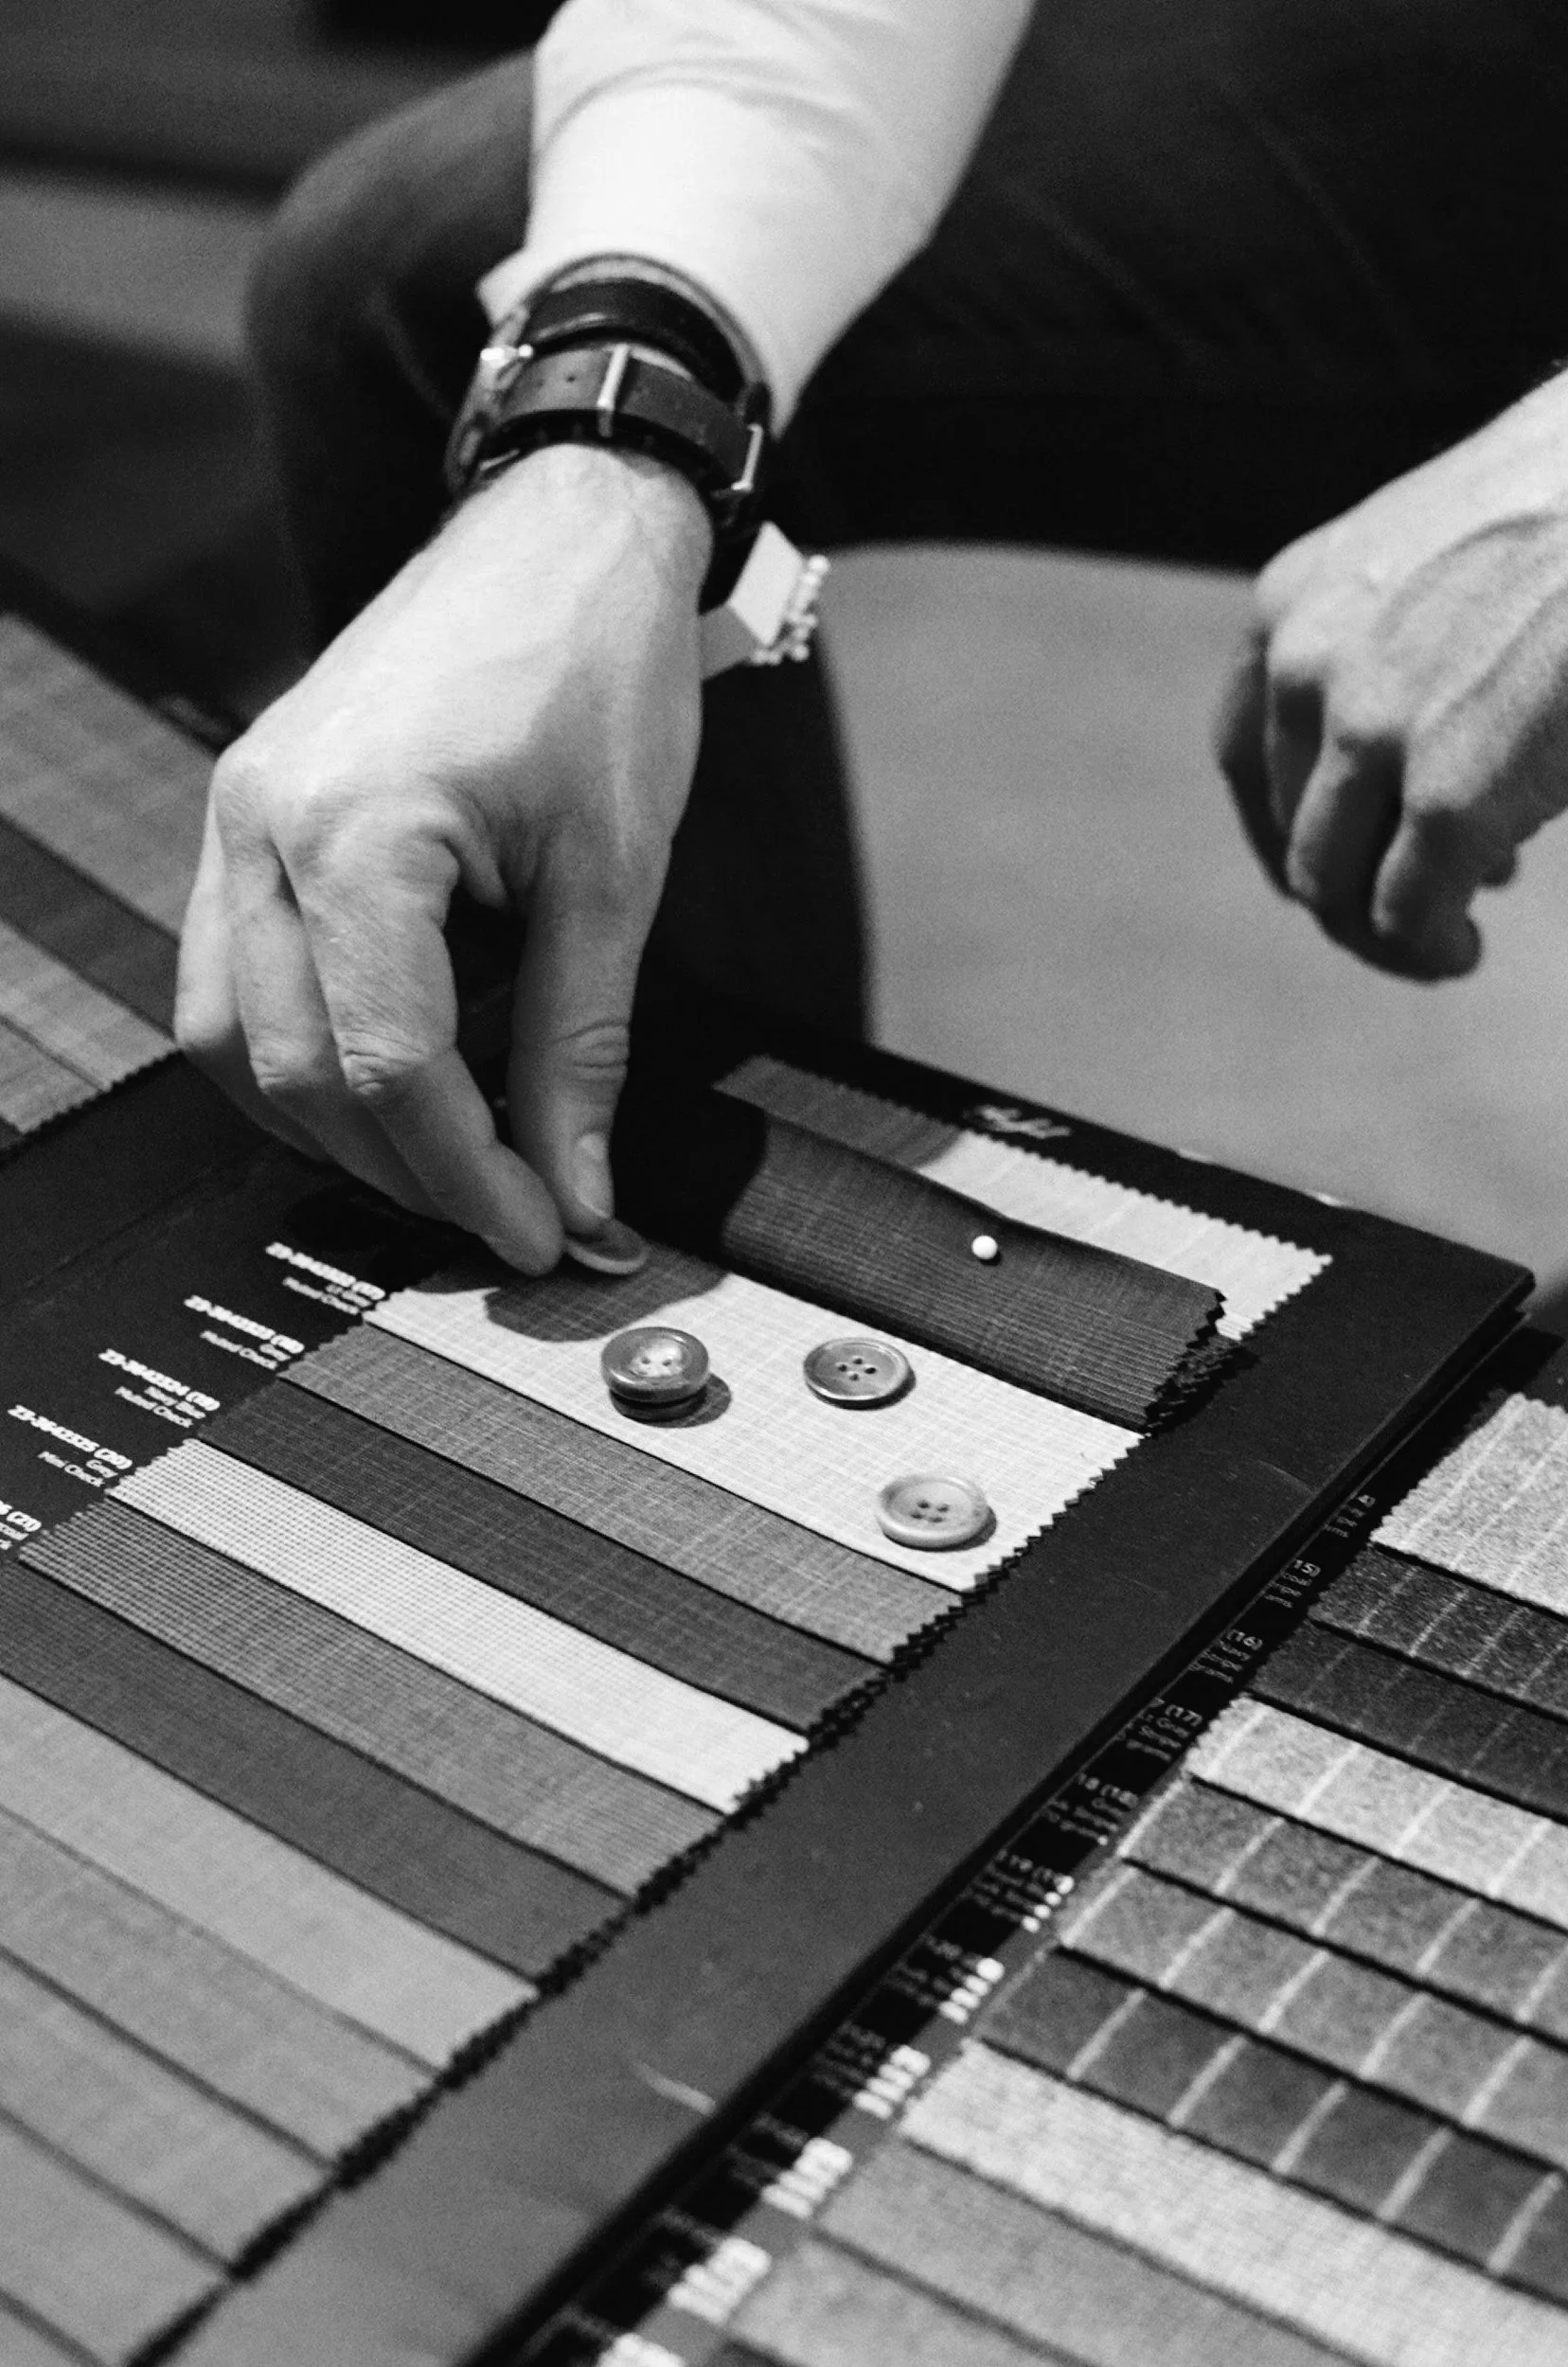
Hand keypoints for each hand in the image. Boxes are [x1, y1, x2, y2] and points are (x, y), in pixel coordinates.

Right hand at [176, 442, 711, 1270]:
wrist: (563, 528)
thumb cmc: (595, 662)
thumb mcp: (614, 875)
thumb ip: (582, 1047)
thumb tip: (579, 1188)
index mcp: (359, 830)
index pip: (389, 1066)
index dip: (466, 1175)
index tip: (538, 1232)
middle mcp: (265, 822)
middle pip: (295, 1070)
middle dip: (400, 1170)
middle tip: (503, 1215)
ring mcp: (239, 811)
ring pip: (228, 1036)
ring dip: (326, 1125)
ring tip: (440, 1164)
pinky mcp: (248, 808)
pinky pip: (224, 972)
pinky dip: (290, 1050)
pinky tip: (373, 1080)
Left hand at [1214, 372, 1567, 977]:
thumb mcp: (1432, 554)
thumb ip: (1388, 644)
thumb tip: (1400, 772)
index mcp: (1292, 603)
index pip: (1247, 757)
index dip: (1283, 830)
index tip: (1335, 864)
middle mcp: (1308, 668)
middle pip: (1294, 832)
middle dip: (1349, 885)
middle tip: (1415, 909)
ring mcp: (1374, 732)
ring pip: (1334, 888)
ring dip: (1382, 934)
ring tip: (1441, 943)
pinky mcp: (1452, 794)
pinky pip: (1407, 915)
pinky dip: (1428, 950)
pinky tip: (1463, 949)